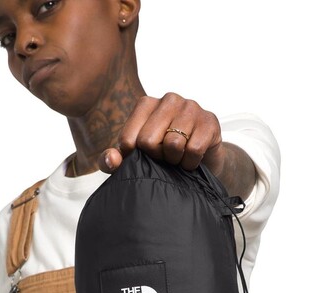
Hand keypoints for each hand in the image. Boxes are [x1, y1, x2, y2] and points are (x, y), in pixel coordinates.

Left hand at [98, 92, 224, 175]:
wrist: (200, 163)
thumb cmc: (163, 158)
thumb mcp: (133, 160)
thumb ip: (111, 161)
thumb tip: (112, 159)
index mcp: (146, 104)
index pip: (128, 139)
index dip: (135, 157)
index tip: (146, 156)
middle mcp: (169, 99)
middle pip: (148, 141)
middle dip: (156, 158)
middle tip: (165, 157)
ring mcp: (191, 107)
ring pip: (173, 144)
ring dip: (175, 160)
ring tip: (178, 157)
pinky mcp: (210, 121)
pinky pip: (193, 149)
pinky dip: (191, 162)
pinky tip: (192, 159)